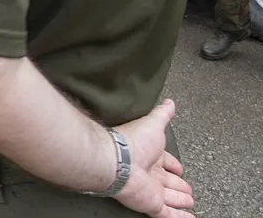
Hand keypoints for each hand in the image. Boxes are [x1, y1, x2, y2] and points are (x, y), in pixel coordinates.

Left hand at [113, 100, 193, 216]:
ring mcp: (151, 190)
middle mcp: (150, 173)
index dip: (174, 166)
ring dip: (180, 201)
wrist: (117, 160)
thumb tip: (169, 102)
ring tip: (190, 202)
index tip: (180, 168)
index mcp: (150, 155)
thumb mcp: (153, 123)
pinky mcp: (151, 204)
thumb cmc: (132, 141)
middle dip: (179, 185)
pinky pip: (169, 215)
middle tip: (188, 189)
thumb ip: (162, 114)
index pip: (166, 162)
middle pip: (169, 182)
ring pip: (170, 198)